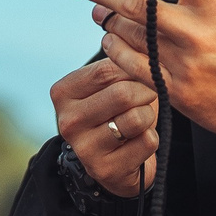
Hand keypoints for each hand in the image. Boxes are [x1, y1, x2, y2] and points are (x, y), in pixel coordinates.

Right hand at [49, 57, 158, 198]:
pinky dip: (152, 138)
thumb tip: (146, 45)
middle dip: (145, 93)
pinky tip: (138, 142)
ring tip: (141, 120)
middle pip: (123, 93)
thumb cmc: (115, 112)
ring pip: (137, 118)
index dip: (134, 69)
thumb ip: (121, 63)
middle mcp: (67, 121)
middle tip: (147, 97)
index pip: (107, 70)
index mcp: (62, 93)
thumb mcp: (110, 85)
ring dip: (149, 116)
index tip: (142, 74)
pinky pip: (148, 141)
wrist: (115, 162)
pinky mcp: (106, 170)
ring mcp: (85, 149)